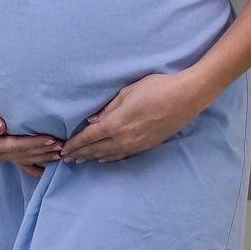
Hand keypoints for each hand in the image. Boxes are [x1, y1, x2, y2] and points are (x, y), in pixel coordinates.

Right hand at [0, 89, 62, 177]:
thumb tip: (1, 126)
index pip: (15, 146)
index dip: (34, 144)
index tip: (50, 138)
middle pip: (24, 155)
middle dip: (43, 150)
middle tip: (62, 145)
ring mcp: (0, 154)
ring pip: (25, 159)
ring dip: (43, 157)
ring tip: (61, 153)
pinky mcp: (4, 151)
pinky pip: (21, 162)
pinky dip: (35, 166)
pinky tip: (47, 170)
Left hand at [59, 73, 204, 164]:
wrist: (186, 97)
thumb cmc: (157, 88)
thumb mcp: (128, 92)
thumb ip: (108, 108)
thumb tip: (92, 121)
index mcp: (116, 124)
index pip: (88, 137)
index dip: (75, 144)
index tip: (64, 149)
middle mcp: (124, 139)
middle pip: (96, 149)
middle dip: (80, 153)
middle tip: (66, 158)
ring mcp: (136, 145)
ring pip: (109, 155)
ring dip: (93, 158)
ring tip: (81, 161)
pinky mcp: (147, 146)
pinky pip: (123, 155)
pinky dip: (110, 158)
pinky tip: (104, 160)